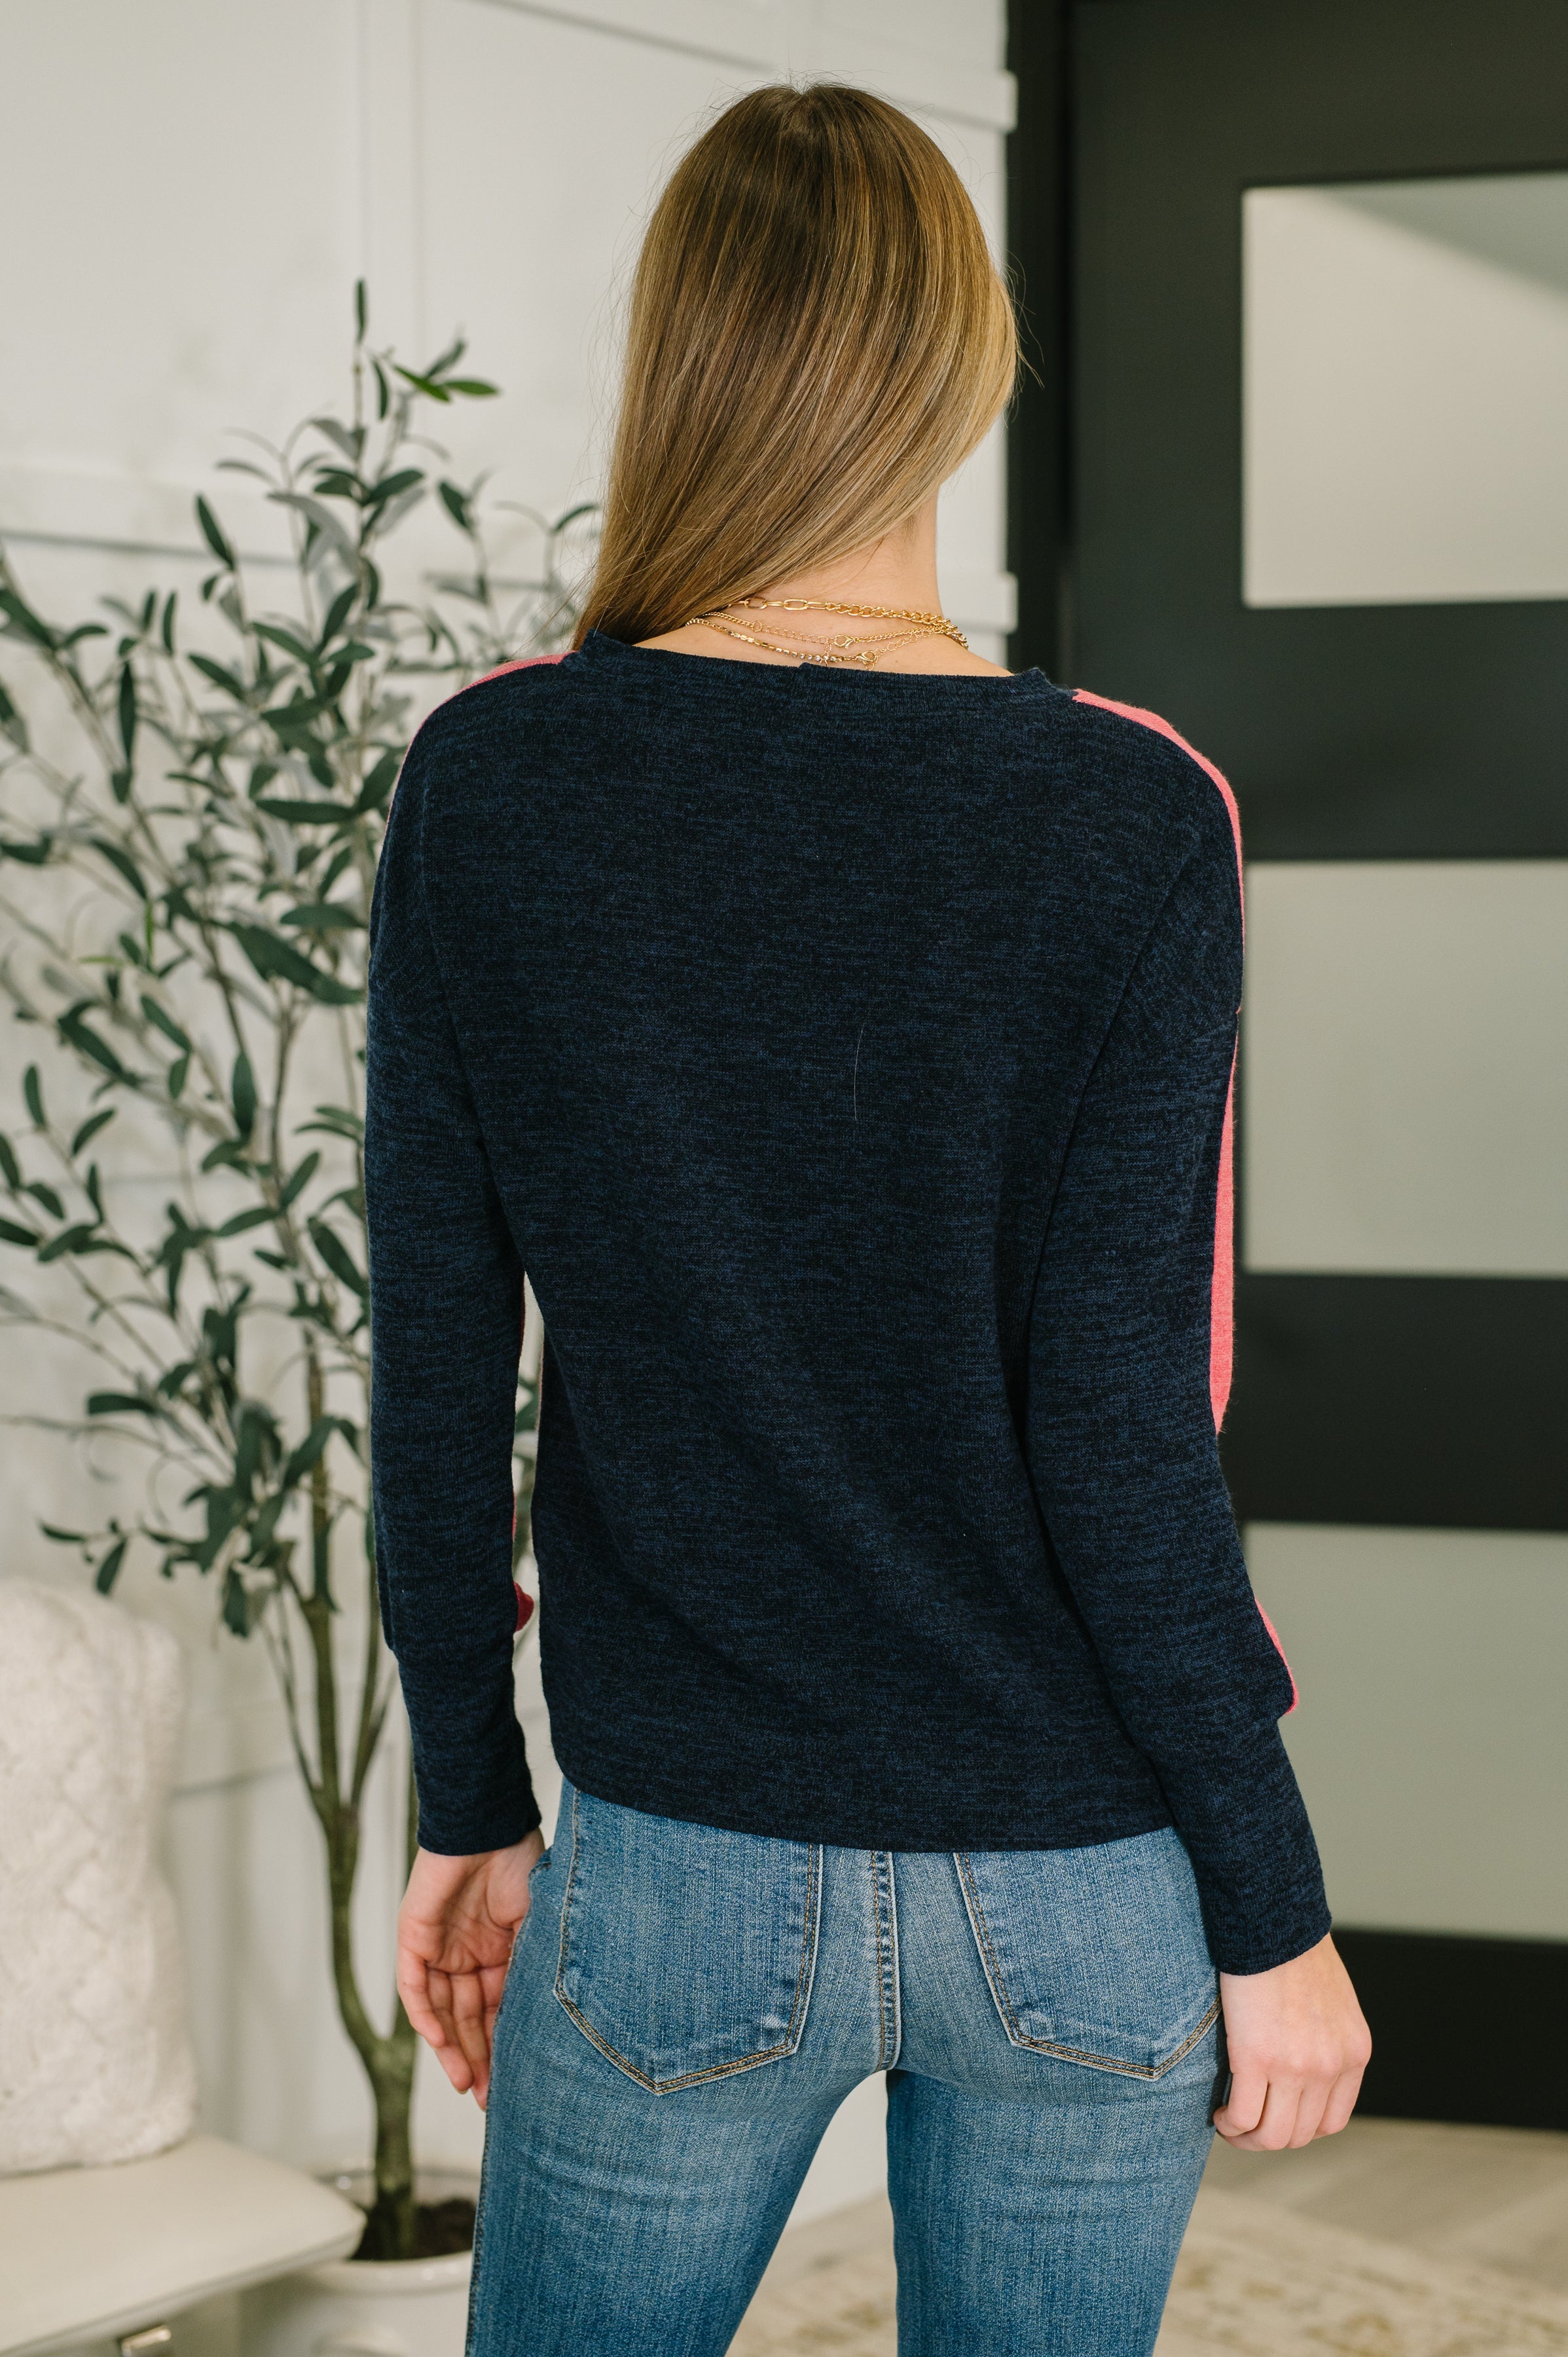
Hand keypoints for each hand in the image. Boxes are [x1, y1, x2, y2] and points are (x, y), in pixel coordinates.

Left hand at [396, 1829, 545, 2108]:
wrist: (487, 1824)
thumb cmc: (520, 1864)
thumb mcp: (537, 1926)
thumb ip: (531, 1968)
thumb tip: (547, 2021)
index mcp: (498, 1950)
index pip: (497, 2009)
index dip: (503, 2045)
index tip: (513, 2083)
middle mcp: (467, 1954)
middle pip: (468, 2017)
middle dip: (478, 2058)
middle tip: (489, 2097)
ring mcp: (439, 1946)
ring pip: (441, 2009)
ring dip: (452, 2048)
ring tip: (468, 2083)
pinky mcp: (413, 1936)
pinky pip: (414, 1986)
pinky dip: (425, 2015)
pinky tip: (440, 2042)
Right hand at [1214, 1932, 1370, 2149]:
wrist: (1272, 1917)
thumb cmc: (1293, 1948)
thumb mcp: (1332, 2001)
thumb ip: (1326, 2037)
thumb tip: (1301, 2063)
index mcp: (1353, 2053)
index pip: (1331, 2121)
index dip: (1299, 2128)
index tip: (1273, 2117)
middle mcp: (1331, 2067)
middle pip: (1300, 2135)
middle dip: (1268, 2138)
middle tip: (1243, 2126)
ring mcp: (1296, 2067)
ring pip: (1272, 2136)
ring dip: (1247, 2138)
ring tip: (1228, 2124)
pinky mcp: (1257, 2057)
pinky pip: (1243, 2115)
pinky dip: (1230, 2124)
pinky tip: (1219, 2113)